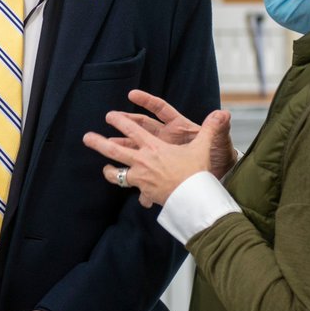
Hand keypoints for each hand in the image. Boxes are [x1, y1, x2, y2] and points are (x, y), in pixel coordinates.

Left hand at [83, 108, 231, 206]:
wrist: (195, 198)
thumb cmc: (197, 171)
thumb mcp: (203, 147)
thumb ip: (210, 129)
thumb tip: (223, 112)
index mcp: (154, 147)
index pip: (133, 130)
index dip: (120, 121)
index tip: (110, 116)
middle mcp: (143, 161)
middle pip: (115, 150)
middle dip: (99, 142)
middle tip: (86, 137)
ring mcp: (142, 178)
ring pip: (118, 174)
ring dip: (110, 171)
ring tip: (104, 169)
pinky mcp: (146, 192)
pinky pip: (134, 191)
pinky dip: (134, 191)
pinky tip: (133, 193)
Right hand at [115, 91, 235, 178]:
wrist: (219, 175)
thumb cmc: (218, 157)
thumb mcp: (217, 142)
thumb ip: (217, 128)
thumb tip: (224, 114)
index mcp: (178, 127)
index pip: (160, 109)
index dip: (147, 101)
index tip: (132, 95)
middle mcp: (167, 138)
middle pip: (142, 127)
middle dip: (125, 121)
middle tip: (110, 116)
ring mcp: (160, 154)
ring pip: (137, 147)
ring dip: (122, 146)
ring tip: (107, 144)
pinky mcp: (159, 169)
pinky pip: (143, 171)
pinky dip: (136, 176)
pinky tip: (125, 178)